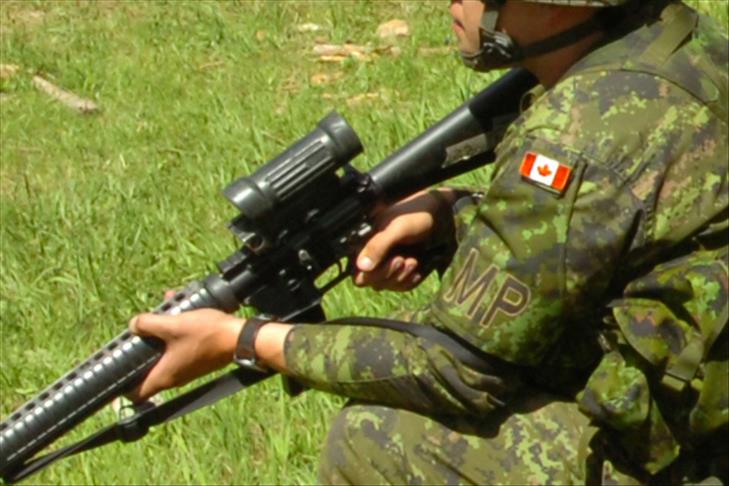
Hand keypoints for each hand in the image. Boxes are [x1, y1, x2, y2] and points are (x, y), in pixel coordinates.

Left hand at [127, 309, 243, 401]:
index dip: (121, 387)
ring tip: (163, 316)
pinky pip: (179, 350)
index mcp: (164, 375)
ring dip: (160, 338)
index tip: (115, 372)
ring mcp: (188, 369)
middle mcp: (175, 377)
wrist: (240, 338)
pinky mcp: (199, 360)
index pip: (135, 394)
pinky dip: (174, 336)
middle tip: (139, 333)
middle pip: (148, 370)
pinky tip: (180, 316)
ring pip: (164, 356)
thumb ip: (148, 324)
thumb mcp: (173, 324)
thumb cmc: (207, 335)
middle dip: (142, 350)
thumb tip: (133, 325)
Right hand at [354, 189, 453, 290]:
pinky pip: (400, 286)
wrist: (444, 218)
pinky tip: (418, 270)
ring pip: (386, 285)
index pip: (358, 271)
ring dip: (401, 277)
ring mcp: (387, 263)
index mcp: (366, 242)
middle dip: (390, 274)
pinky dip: (409, 281)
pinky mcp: (401, 270)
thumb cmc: (419, 215)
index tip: (394, 260)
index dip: (373, 273)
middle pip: (372, 281)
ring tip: (414, 261)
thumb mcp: (397, 228)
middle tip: (403, 259)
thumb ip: (378, 246)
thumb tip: (361, 266)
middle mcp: (374, 254)